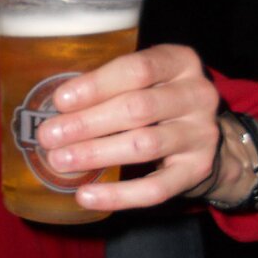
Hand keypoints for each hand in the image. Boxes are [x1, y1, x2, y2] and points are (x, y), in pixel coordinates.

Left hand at [35, 44, 219, 212]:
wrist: (208, 137)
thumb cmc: (158, 99)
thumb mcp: (146, 79)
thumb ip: (110, 84)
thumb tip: (55, 106)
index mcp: (180, 61)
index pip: (138, 69)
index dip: (96, 85)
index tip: (60, 100)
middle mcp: (197, 95)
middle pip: (138, 108)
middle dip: (87, 123)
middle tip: (49, 136)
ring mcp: (201, 134)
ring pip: (144, 146)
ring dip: (96, 154)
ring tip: (59, 160)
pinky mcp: (197, 171)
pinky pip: (155, 189)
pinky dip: (117, 195)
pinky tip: (86, 195)